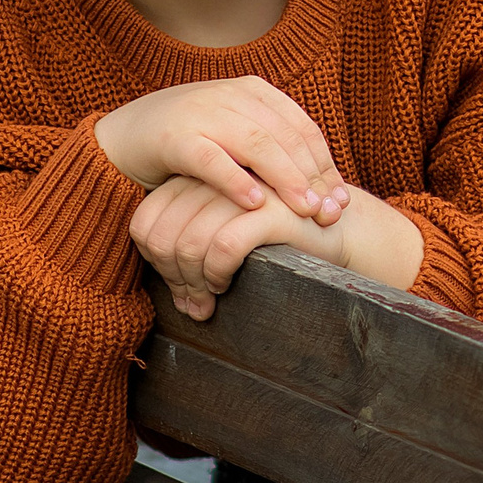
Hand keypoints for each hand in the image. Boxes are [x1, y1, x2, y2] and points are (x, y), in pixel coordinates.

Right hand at [94, 77, 349, 224]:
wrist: (125, 137)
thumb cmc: (191, 144)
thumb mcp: (237, 139)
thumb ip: (274, 152)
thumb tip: (326, 190)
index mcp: (254, 93)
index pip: (302, 128)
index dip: (326, 165)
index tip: (341, 201)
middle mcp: (232, 96)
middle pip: (286, 137)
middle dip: (313, 178)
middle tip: (329, 213)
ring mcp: (202, 112)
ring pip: (256, 144)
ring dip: (285, 178)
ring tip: (304, 209)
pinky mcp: (174, 136)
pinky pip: (211, 159)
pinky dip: (235, 180)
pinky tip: (254, 203)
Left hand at [131, 177, 424, 318]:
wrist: (338, 230)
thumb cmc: (278, 241)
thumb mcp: (226, 242)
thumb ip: (198, 261)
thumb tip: (183, 306)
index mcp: (195, 177)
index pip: (145, 224)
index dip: (154, 266)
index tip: (180, 288)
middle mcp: (213, 177)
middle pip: (162, 238)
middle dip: (174, 281)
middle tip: (195, 302)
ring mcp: (240, 190)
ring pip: (187, 244)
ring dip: (194, 283)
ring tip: (212, 296)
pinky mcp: (268, 208)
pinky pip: (221, 247)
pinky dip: (217, 275)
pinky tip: (228, 284)